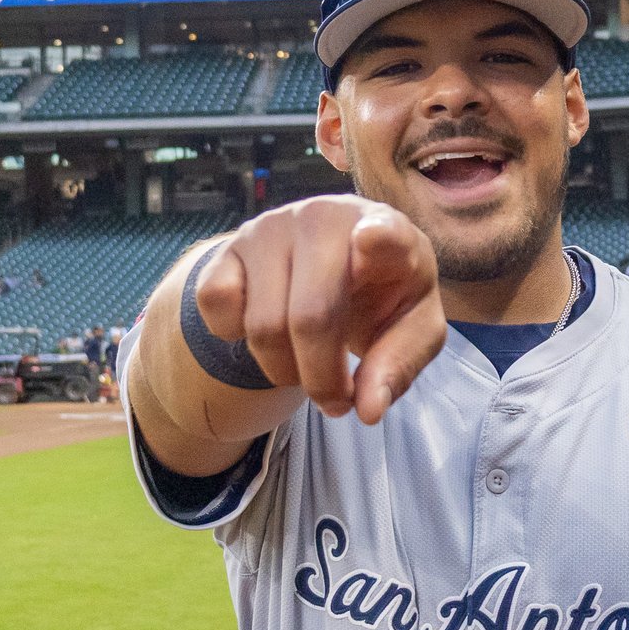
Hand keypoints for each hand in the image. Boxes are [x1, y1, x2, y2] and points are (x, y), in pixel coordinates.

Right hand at [195, 195, 445, 423]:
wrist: (336, 260)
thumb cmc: (383, 294)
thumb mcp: (412, 329)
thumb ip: (399, 366)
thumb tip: (369, 411)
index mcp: (387, 231)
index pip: (385, 231)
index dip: (379, 238)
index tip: (373, 241)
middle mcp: (324, 218)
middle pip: (312, 317)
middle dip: (322, 380)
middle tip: (337, 403)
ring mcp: (270, 229)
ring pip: (263, 326)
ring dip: (285, 372)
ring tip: (309, 372)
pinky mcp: (229, 247)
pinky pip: (216, 310)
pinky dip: (238, 342)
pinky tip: (271, 333)